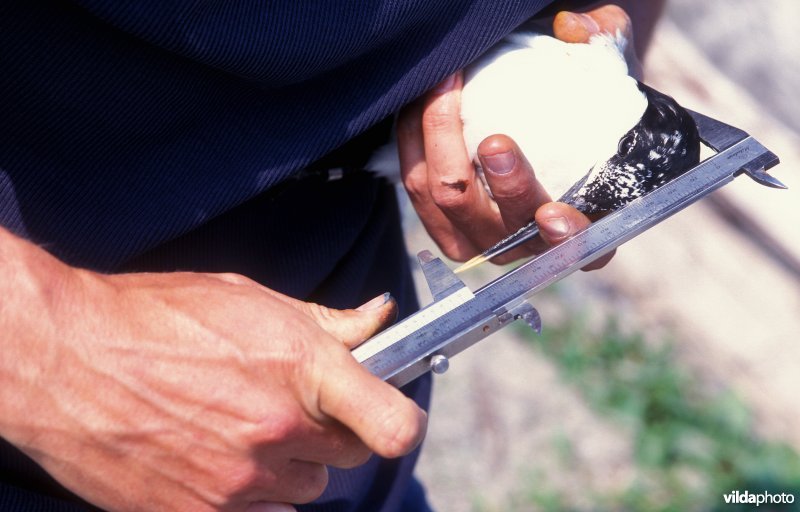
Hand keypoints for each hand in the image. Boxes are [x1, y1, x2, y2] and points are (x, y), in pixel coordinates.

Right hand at [0, 243, 424, 511]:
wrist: (68, 360)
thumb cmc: (158, 317)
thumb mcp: (250, 299)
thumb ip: (326, 321)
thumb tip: (380, 318)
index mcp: (300, 369)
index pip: (392, 423)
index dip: (400, 421)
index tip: (389, 414)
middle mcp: (276, 431)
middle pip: (347, 457)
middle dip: (332, 433)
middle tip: (294, 406)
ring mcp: (238, 481)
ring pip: (303, 491)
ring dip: (289, 466)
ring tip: (242, 429)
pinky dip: (252, 494)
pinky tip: (218, 456)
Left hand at [397, 4, 639, 269]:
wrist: (538, 122)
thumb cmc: (581, 102)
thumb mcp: (602, 66)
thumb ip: (600, 42)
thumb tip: (571, 27)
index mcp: (585, 226)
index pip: (584, 248)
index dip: (568, 239)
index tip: (554, 213)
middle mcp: (531, 247)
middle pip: (503, 227)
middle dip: (501, 187)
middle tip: (496, 140)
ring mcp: (483, 242)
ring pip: (449, 203)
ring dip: (441, 143)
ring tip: (446, 86)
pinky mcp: (443, 228)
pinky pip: (416, 188)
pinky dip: (414, 141)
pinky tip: (423, 99)